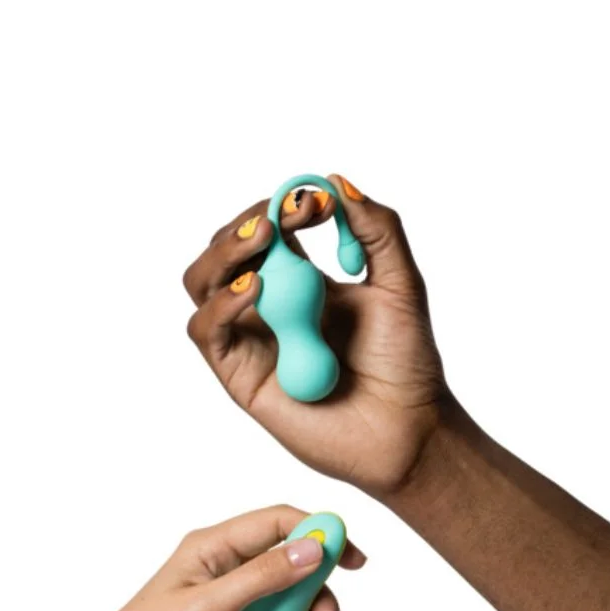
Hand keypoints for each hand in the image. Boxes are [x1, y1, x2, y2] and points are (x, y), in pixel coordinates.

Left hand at [72, 505, 365, 610]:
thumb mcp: (207, 608)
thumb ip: (263, 578)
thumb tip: (313, 549)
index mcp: (213, 547)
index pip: (279, 524)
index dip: (321, 535)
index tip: (354, 561)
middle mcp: (226, 570)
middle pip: (295, 568)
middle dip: (319, 599)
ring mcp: (231, 605)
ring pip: (291, 605)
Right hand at [183, 175, 450, 497]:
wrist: (408, 430)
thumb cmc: (407, 364)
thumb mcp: (402, 284)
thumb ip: (377, 231)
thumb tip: (336, 181)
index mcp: (300, 282)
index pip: (267, 229)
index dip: (279, 206)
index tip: (312, 203)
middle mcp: (268, 308)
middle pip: (223, 251)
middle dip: (242, 225)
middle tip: (276, 219)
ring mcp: (251, 342)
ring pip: (201, 284)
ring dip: (223, 253)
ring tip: (261, 242)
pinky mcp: (240, 378)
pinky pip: (208, 332)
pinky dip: (222, 303)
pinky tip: (255, 287)